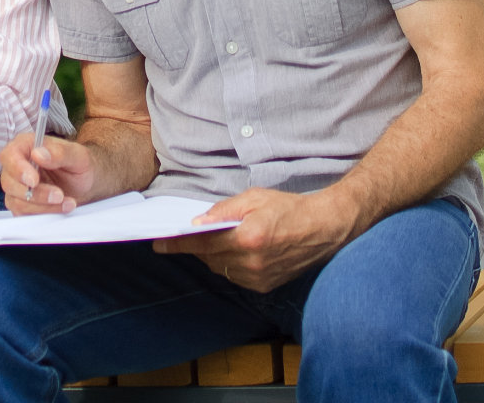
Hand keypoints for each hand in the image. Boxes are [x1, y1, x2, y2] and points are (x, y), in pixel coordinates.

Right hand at [0, 132, 97, 215]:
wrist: (85, 183)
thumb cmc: (79, 164)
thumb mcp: (77, 155)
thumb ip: (59, 153)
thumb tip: (39, 154)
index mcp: (25, 145)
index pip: (9, 155)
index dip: (18, 169)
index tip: (34, 181)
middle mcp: (16, 165)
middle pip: (9, 182)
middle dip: (36, 193)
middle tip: (59, 195)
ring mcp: (16, 186)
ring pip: (16, 201)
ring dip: (43, 205)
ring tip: (66, 201)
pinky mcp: (21, 204)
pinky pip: (23, 214)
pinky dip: (44, 212)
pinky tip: (62, 207)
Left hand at [152, 187, 360, 292]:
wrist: (324, 229)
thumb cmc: (289, 208)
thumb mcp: (254, 198)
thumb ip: (223, 210)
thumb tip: (197, 222)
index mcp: (247, 238)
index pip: (202, 243)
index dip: (178, 243)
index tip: (159, 244)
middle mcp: (251, 262)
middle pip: (208, 257)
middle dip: (196, 246)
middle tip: (189, 235)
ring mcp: (259, 278)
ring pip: (220, 269)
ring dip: (212, 256)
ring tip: (216, 240)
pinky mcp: (265, 286)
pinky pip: (234, 277)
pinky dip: (228, 264)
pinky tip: (234, 251)